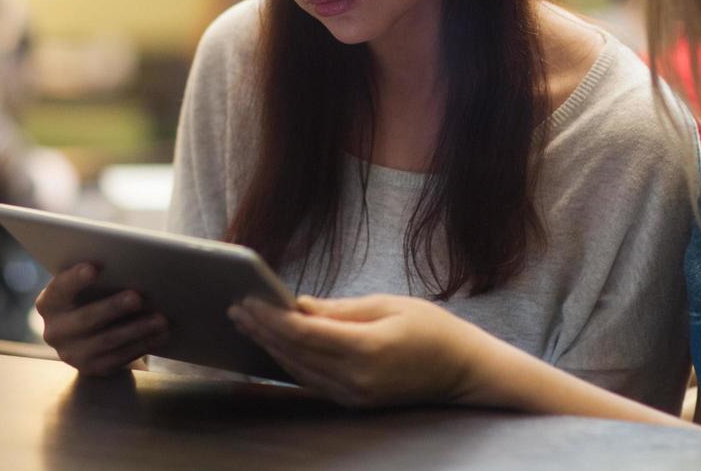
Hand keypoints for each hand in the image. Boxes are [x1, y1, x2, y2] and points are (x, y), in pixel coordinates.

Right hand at [35, 262, 168, 375]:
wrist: (90, 336)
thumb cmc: (94, 296)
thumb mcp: (89, 287)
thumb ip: (102, 277)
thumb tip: (134, 265)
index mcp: (50, 302)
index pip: (59, 289)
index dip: (75, 278)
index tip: (94, 267)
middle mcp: (55, 330)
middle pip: (85, 319)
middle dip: (113, 307)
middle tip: (137, 297)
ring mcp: (71, 353)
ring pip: (107, 341)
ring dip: (137, 329)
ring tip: (161, 319)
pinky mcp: (92, 368)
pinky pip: (119, 358)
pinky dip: (142, 345)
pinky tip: (160, 335)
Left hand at [229, 293, 490, 407]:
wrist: (464, 371)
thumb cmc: (432, 329)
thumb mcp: (388, 305)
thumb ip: (340, 310)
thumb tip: (298, 307)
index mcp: (367, 350)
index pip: (305, 335)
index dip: (271, 317)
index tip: (248, 298)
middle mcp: (356, 379)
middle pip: (295, 354)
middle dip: (262, 330)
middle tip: (236, 307)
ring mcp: (355, 396)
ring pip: (299, 371)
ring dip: (270, 347)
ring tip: (247, 323)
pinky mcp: (355, 402)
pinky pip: (312, 382)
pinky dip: (289, 363)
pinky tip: (272, 346)